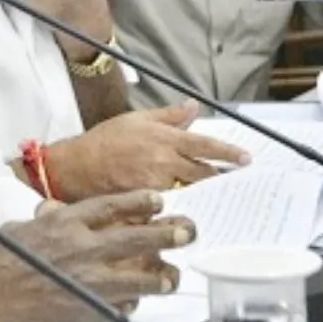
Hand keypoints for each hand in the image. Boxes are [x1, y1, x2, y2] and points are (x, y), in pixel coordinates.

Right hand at [0, 189, 193, 321]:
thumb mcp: (21, 227)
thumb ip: (46, 219)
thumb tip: (55, 211)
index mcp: (64, 223)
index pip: (112, 206)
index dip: (141, 202)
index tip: (159, 200)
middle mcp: (81, 249)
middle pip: (137, 238)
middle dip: (168, 234)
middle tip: (189, 231)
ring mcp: (87, 281)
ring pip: (139, 278)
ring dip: (160, 277)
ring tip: (172, 277)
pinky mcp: (86, 310)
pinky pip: (120, 307)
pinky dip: (128, 305)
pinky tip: (133, 304)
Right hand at [49, 101, 250, 200]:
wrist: (76, 166)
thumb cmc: (103, 141)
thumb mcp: (136, 119)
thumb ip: (169, 115)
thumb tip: (193, 106)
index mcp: (164, 138)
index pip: (205, 145)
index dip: (229, 153)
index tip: (246, 159)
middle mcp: (164, 162)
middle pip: (205, 173)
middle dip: (224, 179)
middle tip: (239, 184)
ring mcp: (157, 185)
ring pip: (193, 192)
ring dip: (207, 195)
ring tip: (222, 200)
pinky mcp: (148, 202)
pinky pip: (173, 207)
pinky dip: (185, 209)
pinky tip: (195, 214)